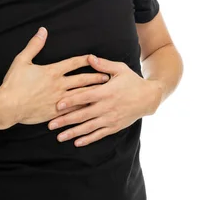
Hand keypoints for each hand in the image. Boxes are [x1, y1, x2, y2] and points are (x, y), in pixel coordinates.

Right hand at [0, 28, 109, 126]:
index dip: (86, 60)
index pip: (73, 63)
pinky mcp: (56, 112)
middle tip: (108, 76)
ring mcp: (59, 99)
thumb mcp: (22, 60)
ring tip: (105, 92)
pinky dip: (84, 108)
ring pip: (81, 95)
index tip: (96, 58)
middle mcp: (58, 85)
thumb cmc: (14, 83)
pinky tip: (93, 108)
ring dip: (94, 92)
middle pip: (82, 79)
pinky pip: (74, 110)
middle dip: (96, 77)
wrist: (8, 106)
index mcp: (52, 71)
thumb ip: (34, 45)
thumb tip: (42, 30)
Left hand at [47, 54, 161, 146]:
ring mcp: (111, 118)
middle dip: (66, 120)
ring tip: (59, 137)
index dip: (71, 101)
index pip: (85, 96)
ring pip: (89, 127)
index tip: (57, 105)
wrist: (149, 97)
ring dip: (73, 132)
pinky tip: (77, 142)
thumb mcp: (120, 69)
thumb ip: (103, 64)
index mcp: (106, 91)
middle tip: (50, 124)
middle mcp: (107, 106)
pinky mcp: (115, 126)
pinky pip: (100, 134)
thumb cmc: (132, 80)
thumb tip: (89, 57)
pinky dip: (88, 139)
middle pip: (83, 114)